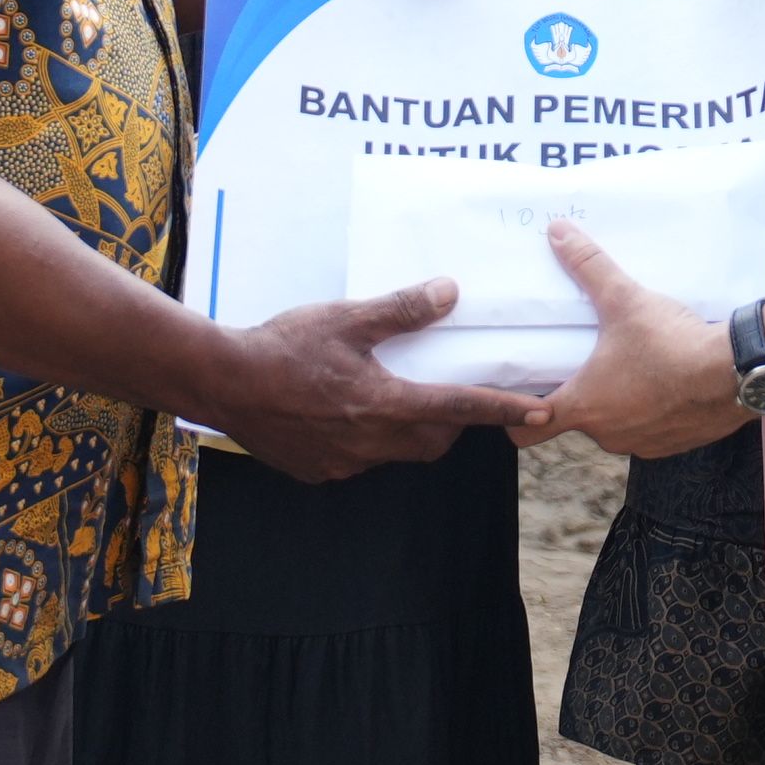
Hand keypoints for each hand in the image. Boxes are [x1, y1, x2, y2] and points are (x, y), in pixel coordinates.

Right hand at [217, 281, 540, 480]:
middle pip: (434, 439)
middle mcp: (372, 443)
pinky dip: (368, 440)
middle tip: (450, 392)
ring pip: (398, 452)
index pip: (460, 407)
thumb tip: (449, 293)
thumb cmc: (283, 347)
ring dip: (408, 430)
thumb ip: (400, 310)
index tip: (542, 413)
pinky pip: (361, 460)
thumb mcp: (345, 319)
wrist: (222, 383)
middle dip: (452, 421)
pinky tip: (344, 413)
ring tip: (392, 396)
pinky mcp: (321, 472)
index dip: (504, 409)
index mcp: (384, 404)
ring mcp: (345, 463)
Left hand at [527, 226, 746, 458]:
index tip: (522, 397)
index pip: (528, 429)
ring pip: (616, 427)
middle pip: (578, 420)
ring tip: (633, 368)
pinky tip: (667, 383)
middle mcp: (607, 434)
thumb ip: (587, 266)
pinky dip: (654, 412)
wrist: (734, 374)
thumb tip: (557, 232)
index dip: (518, 414)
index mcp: (583, 405)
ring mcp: (642, 444)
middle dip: (584, 394)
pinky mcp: (674, 445)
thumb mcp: (624, 299)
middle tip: (591, 362)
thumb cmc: (670, 344)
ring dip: (620, 404)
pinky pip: (652, 431)